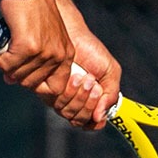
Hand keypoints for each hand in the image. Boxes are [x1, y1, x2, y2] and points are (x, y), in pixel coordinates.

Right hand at [0, 0, 105, 127]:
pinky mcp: (27, 47)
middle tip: (2, 59)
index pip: (56, 87)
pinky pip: (5, 64)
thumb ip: (33, 59)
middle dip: (13, 73)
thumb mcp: (42, 34)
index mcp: (67, 53)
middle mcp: (58, 55)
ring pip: (16, 74)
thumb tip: (11, 80)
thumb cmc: (31, 7)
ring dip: (0, 64)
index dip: (36, 86)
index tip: (21, 74)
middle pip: (31, 83)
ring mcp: (44, 52)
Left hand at [61, 6, 122, 126]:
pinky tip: (74, 77)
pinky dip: (69, 92)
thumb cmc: (92, 51)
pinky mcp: (47, 90)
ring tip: (85, 77)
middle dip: (88, 102)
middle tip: (92, 83)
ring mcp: (59, 97)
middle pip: (79, 120)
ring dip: (80, 97)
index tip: (100, 98)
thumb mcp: (110, 72)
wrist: (73, 34)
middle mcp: (74, 102)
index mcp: (91, 102)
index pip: (92, 123)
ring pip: (68, 113)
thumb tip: (100, 117)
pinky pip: (56, 103)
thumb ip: (111, 95)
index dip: (96, 118)